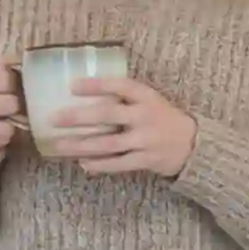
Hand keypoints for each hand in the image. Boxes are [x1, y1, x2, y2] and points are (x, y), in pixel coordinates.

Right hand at [0, 60, 29, 162]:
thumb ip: (3, 69)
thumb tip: (17, 56)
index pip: (6, 78)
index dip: (14, 85)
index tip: (11, 90)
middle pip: (11, 103)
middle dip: (15, 107)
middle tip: (11, 110)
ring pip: (8, 126)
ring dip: (12, 126)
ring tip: (5, 123)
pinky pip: (3, 141)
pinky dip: (5, 140)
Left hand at [51, 74, 196, 178]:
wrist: (193, 145)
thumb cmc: (163, 118)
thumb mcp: (151, 100)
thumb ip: (126, 98)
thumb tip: (86, 95)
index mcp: (147, 97)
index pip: (120, 86)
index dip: (96, 85)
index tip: (72, 85)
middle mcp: (145, 116)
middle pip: (108, 114)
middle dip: (79, 117)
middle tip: (54, 118)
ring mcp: (145, 140)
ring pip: (108, 143)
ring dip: (81, 144)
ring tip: (59, 145)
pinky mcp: (146, 160)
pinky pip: (118, 163)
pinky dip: (99, 164)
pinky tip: (82, 163)